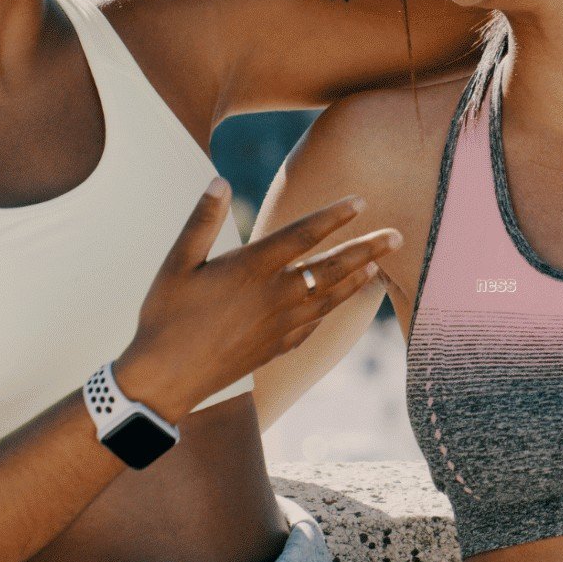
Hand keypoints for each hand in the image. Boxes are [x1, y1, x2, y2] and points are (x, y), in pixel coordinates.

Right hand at [119, 179, 400, 418]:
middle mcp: (274, 296)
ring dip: (357, 278)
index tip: (360, 201)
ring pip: (330, 298)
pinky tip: (341, 302)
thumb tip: (220, 180)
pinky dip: (334, 309)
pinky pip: (315, 325)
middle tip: (397, 235)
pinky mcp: (277, 347)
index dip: (333, 216)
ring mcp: (279, 325)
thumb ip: (202, 221)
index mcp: (250, 269)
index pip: (302, 234)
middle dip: (367, 248)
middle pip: (331, 267)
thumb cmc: (165, 317)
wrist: (166, 381)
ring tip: (378, 265)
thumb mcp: (176, 264)